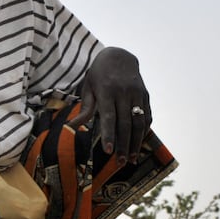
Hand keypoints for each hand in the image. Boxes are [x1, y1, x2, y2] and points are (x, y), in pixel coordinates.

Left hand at [69, 47, 151, 164]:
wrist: (119, 55)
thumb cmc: (98, 74)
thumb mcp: (88, 87)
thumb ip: (85, 108)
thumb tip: (72, 127)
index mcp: (106, 91)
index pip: (108, 117)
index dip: (109, 134)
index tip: (108, 151)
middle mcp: (124, 93)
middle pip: (125, 123)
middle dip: (124, 145)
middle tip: (121, 163)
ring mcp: (137, 94)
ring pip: (139, 122)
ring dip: (136, 142)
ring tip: (132, 158)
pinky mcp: (146, 95)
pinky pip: (147, 116)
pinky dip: (144, 131)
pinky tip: (140, 143)